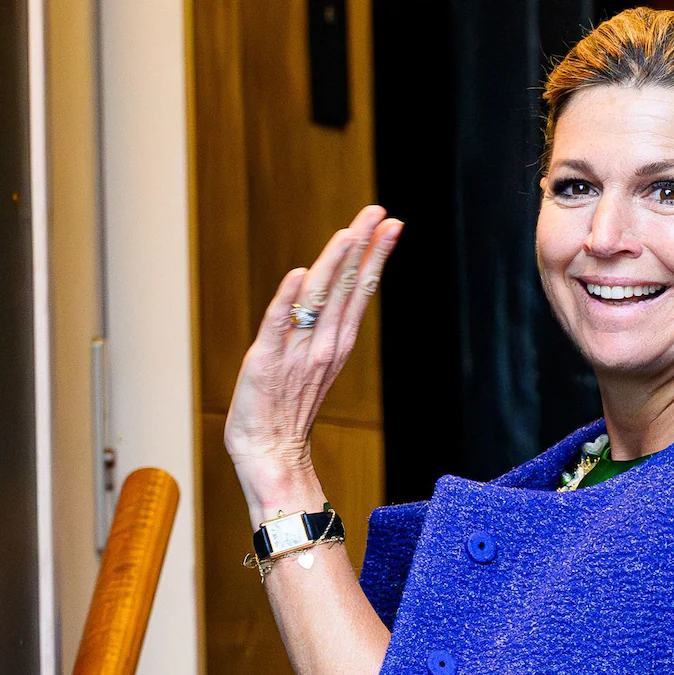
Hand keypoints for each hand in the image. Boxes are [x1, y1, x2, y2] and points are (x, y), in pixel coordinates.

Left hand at [224, 205, 402, 511]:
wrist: (272, 455)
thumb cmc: (288, 412)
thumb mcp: (315, 365)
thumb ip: (323, 330)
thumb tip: (326, 295)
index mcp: (338, 343)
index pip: (360, 289)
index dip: (375, 255)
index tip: (390, 224)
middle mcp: (325, 344)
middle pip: (347, 286)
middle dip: (363, 246)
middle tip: (378, 212)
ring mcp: (298, 353)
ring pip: (320, 299)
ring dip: (335, 263)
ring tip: (349, 232)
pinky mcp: (265, 362)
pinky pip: (277, 326)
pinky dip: (288, 300)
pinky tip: (298, 274)